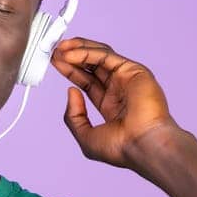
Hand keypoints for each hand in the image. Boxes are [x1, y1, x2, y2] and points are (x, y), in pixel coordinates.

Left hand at [50, 37, 182, 168]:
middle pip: (93, 65)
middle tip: (54, 52)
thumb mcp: (85, 136)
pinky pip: (107, 56)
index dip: (70, 70)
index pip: (87, 81)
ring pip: (100, 55)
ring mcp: (127, 79)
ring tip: (60, 49)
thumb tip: (71, 91)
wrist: (142, 146)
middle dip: (72, 56)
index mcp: (111, 105)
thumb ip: (74, 116)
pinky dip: (87, 52)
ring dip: (78, 49)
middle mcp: (119, 90)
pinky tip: (70, 55)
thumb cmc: (121, 148)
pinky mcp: (134, 71)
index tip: (55, 63)